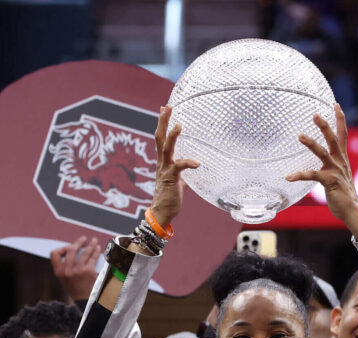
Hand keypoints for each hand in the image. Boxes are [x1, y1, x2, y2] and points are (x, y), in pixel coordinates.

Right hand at [51, 236, 101, 300]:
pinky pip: (92, 258)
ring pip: (84, 252)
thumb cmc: (75, 288)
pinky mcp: (89, 271)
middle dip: (79, 242)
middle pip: (71, 250)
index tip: (69, 247)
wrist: (84, 301)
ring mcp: (78, 270)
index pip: (54, 254)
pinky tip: (98, 249)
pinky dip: (96, 251)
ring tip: (94, 241)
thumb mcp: (65, 279)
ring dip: (90, 245)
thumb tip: (73, 248)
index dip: (62, 248)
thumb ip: (65, 266)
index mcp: (59, 272)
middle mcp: (67, 270)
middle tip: (84, 239)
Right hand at [148, 106, 199, 227]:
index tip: (164, 108)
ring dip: (172, 136)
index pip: (161, 138)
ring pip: (167, 149)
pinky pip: (179, 168)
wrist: (161, 212)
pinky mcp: (171, 179)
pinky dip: (188, 163)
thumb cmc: (169, 197)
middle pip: (160, 138)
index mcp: (163, 161)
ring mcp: (165, 170)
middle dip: (163, 121)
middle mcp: (162, 163)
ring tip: (179, 125)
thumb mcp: (178, 181)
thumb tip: (191, 170)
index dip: (163, 123)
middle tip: (167, 107)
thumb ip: (182, 173)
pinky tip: (197, 162)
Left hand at [286, 104, 357, 230]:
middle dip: (325, 125)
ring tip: (300, 135)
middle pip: (334, 139)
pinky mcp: (329, 182)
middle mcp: (340, 161)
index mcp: (342, 158)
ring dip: (311, 143)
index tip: (335, 105)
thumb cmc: (344, 194)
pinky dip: (299, 176)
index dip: (340, 119)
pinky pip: (312, 176)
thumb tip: (322, 165)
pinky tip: (288, 176)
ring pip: (323, 153)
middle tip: (315, 114)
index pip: (343, 134)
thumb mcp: (339, 176)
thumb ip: (332, 167)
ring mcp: (335, 171)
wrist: (352, 210)